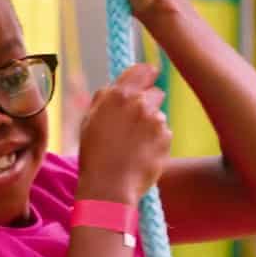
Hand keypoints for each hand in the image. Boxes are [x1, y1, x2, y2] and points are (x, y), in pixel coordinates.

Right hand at [76, 63, 171, 205]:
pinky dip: (156, 143)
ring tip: (133, 146)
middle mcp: (140, 103)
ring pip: (159, 116)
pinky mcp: (166, 138)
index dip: (146, 75)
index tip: (148, 79)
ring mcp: (156, 121)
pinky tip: (141, 155)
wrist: (109, 187)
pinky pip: (164, 135)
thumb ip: (104, 98)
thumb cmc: (94, 156)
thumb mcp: (89, 121)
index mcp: (119, 95)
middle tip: (135, 124)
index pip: (144, 70)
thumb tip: (114, 87)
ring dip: (151, 126)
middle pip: (155, 93)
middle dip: (148, 104)